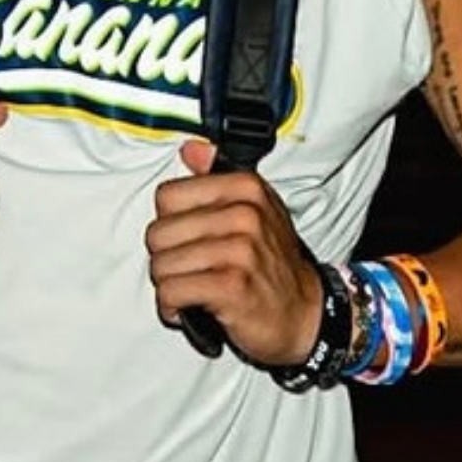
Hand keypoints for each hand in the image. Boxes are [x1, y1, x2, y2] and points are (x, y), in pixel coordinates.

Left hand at [145, 139, 320, 365]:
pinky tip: (188, 308)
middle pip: (158, 234)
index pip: (167, 197)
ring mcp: (239, 250)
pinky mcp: (231, 287)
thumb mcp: (256, 208)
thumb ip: (217, 176)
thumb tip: (191, 149)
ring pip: (161, 265)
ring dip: (168, 285)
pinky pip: (171, 292)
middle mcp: (244, 215)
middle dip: (165, 258)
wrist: (304, 312)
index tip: (188, 238)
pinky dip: (172, 307)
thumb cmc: (273, 263)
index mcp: (245, 188)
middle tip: (188, 269)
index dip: (170, 223)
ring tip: (191, 288)